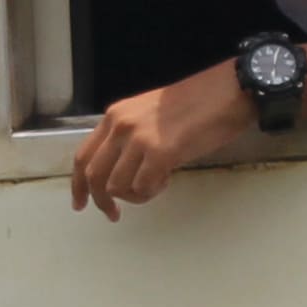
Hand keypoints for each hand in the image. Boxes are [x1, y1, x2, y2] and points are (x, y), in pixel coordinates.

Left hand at [70, 64, 257, 217]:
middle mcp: (120, 126)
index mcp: (115, 116)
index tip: (81, 203)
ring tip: (156, 185)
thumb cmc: (197, 101)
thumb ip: (130, 137)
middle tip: (113, 215)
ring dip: (135, 196)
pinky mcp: (160, 153)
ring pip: (117, 187)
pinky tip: (167, 179)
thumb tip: (123, 168)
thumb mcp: (149, 113)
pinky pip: (143, 188)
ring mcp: (139, 139)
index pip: (83, 156)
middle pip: (94, 176)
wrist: (227, 91)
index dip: (79, 185)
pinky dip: (152, 192)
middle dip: (101, 201)